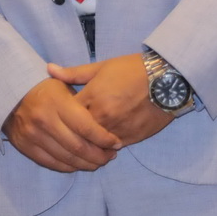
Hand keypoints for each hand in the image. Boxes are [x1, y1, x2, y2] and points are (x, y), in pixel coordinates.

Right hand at [2, 77, 121, 171]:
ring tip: (98, 161)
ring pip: (67, 159)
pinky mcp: (25, 146)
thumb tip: (108, 122)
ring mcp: (32, 135)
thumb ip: (85, 101)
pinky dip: (69, 167)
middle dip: (100, 156)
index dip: (105, 139)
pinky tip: (79, 163)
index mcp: (56, 103)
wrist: (8, 93)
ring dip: (87, 164)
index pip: (87, 128)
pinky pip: (52, 163)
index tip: (116, 142)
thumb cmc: (44, 89)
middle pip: (78, 147)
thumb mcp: (64, 85)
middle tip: (111, 156)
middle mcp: (44, 121)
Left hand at [51, 53, 171, 147]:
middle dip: (71, 133)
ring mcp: (118, 128)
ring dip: (88, 144)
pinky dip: (105, 147)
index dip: (61, 116)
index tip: (59, 116)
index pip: (67, 114)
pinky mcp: (133, 137)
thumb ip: (73, 73)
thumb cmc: (133, 69)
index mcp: (92, 96)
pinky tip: (101, 145)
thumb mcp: (101, 67)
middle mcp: (103, 115)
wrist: (168, 79)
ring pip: (94, 144)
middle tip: (66, 134)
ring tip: (83, 141)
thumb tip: (49, 69)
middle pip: (78, 133)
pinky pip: (112, 148)